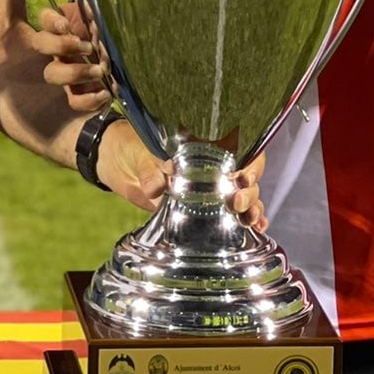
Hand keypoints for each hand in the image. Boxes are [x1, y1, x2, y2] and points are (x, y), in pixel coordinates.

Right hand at [28, 0, 112, 112]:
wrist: (124, 75)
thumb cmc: (110, 44)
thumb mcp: (104, 27)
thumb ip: (92, 16)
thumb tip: (86, 4)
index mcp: (65, 30)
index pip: (46, 18)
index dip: (52, 21)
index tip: (66, 25)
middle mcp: (58, 50)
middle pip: (40, 43)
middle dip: (61, 44)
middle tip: (88, 47)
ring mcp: (65, 75)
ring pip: (52, 73)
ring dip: (75, 72)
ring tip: (100, 70)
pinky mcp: (76, 96)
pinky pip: (73, 102)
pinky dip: (88, 100)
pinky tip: (105, 93)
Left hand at [98, 123, 266, 232]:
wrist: (116, 161)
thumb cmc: (133, 147)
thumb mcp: (141, 154)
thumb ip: (150, 170)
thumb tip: (155, 187)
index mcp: (206, 145)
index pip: (241, 150)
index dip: (250, 164)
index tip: (243, 177)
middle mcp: (214, 166)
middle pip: (247, 177)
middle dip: (249, 191)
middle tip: (237, 201)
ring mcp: (211, 188)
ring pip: (244, 196)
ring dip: (252, 208)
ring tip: (249, 219)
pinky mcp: (203, 209)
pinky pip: (231, 214)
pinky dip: (248, 221)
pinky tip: (257, 228)